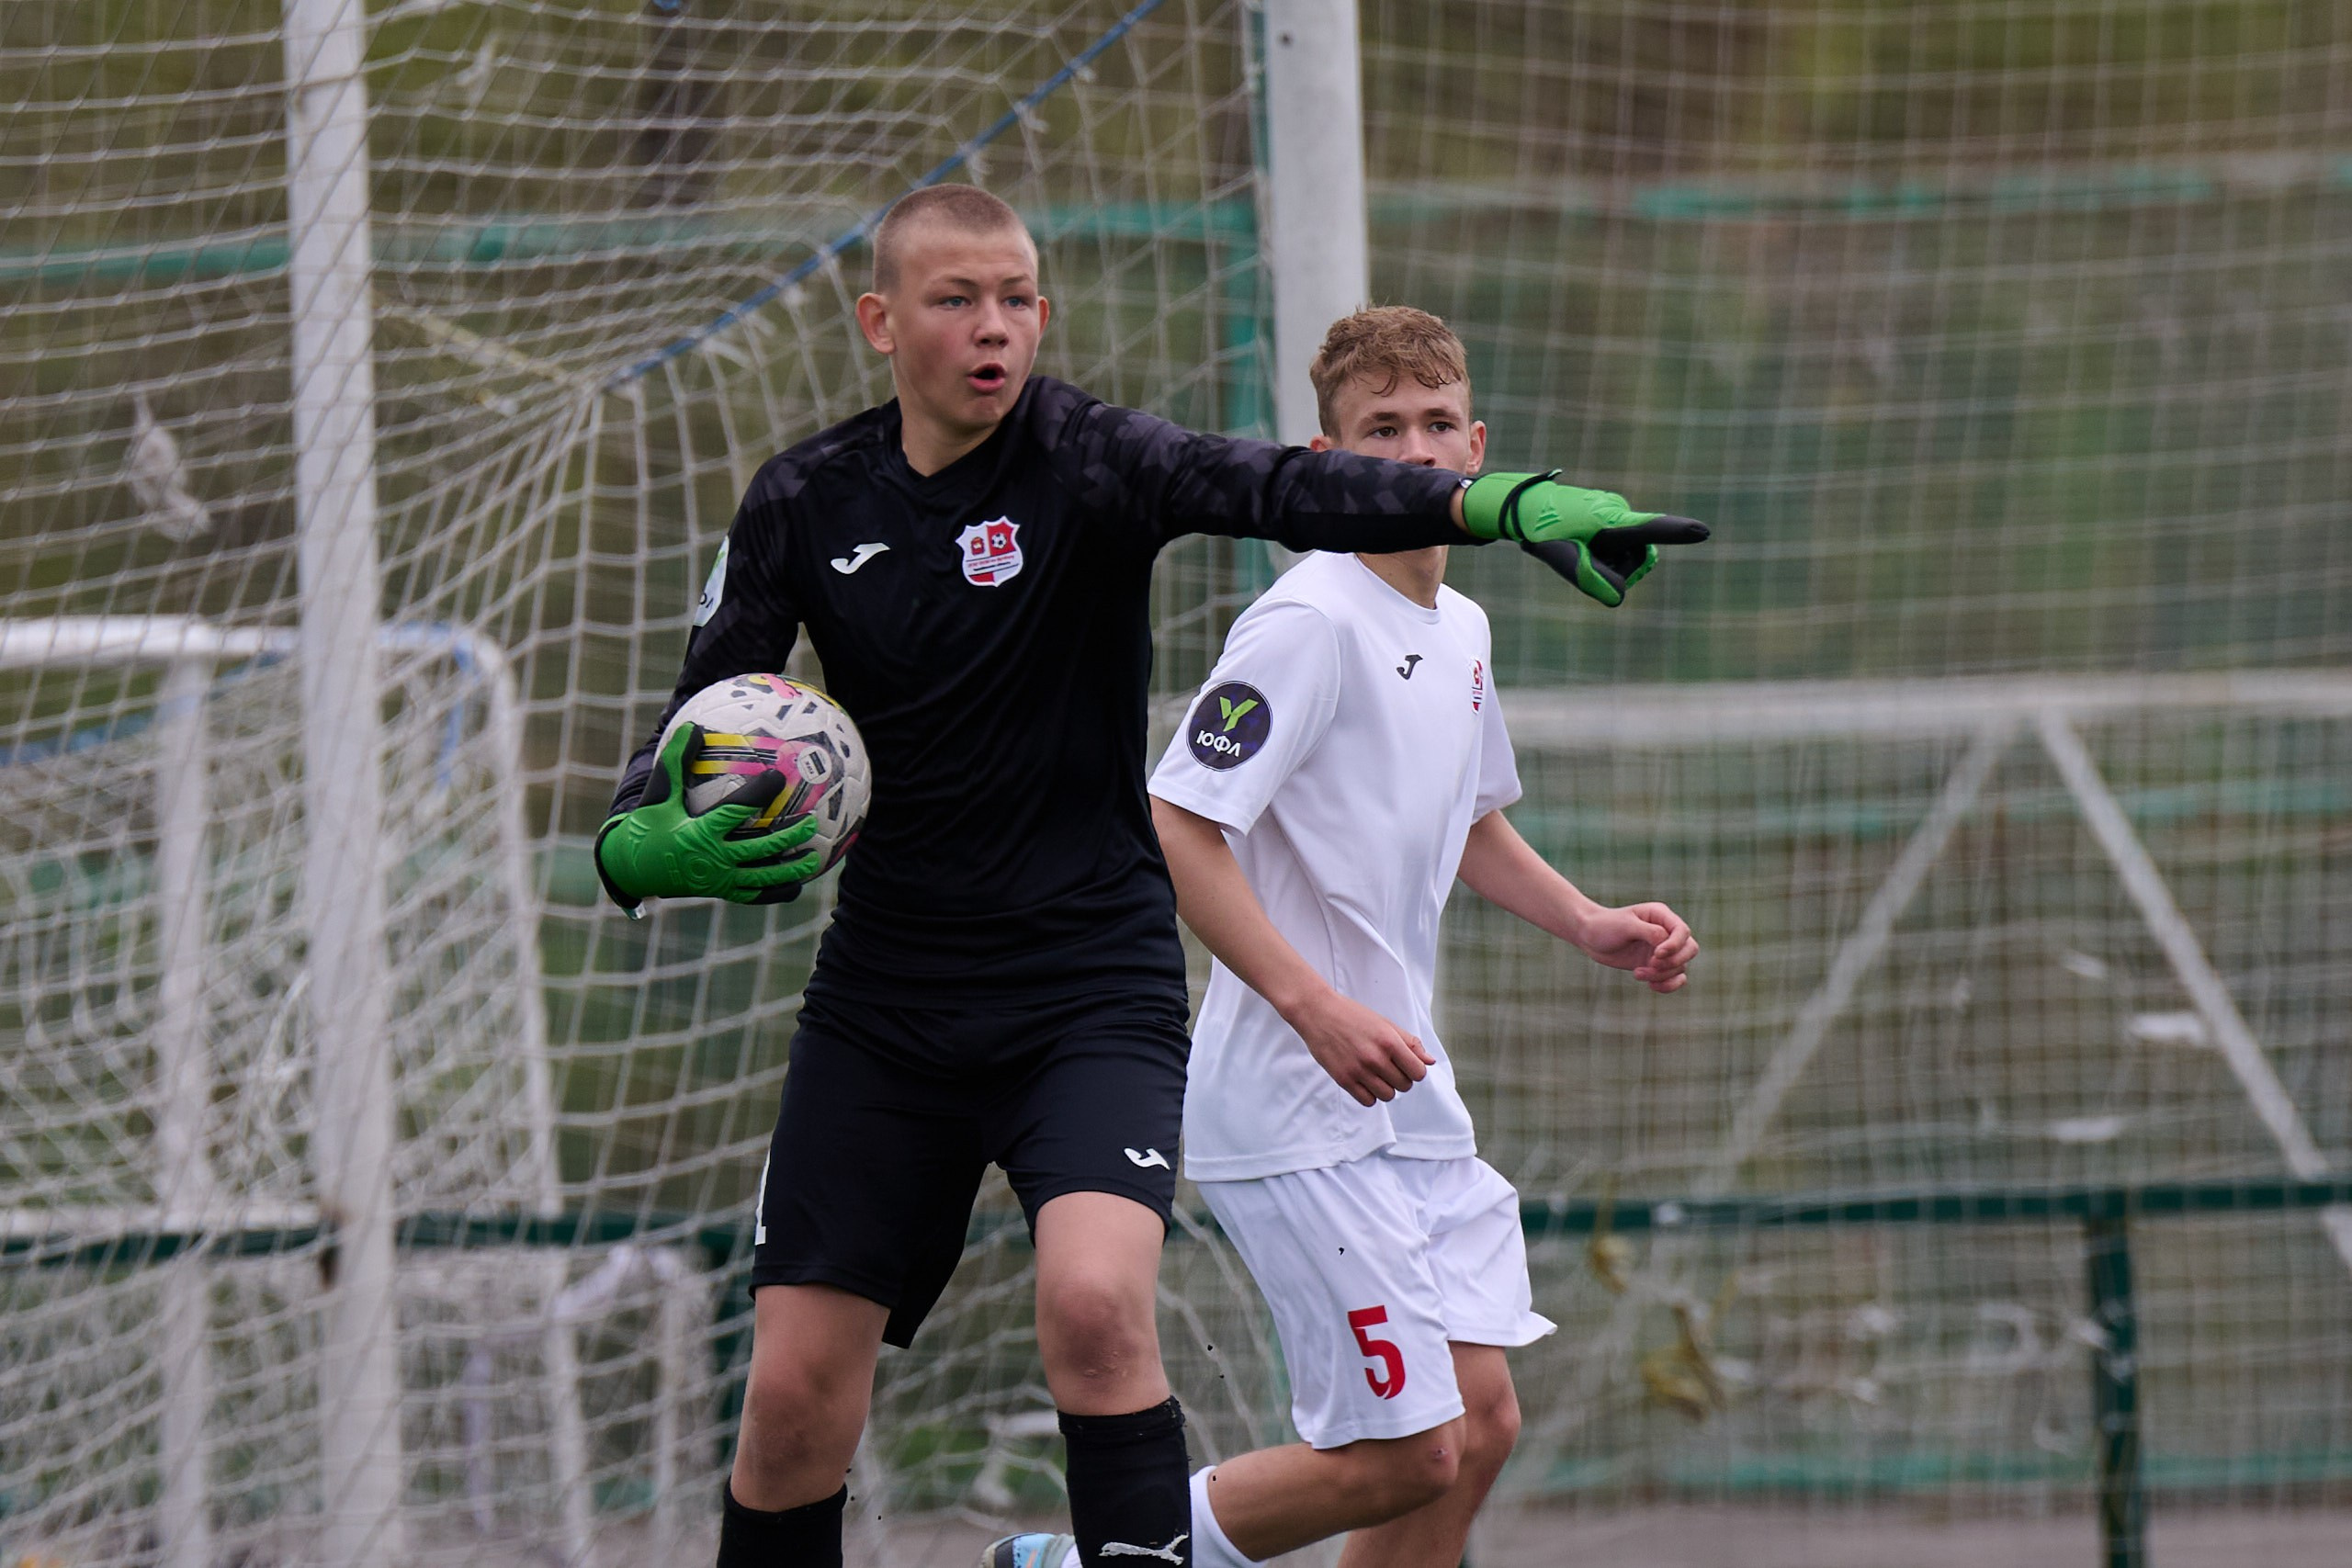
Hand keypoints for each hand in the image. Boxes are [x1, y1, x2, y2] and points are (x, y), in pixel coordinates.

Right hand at [595, 723, 824, 905]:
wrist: (630, 867)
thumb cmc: (647, 824)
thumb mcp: (659, 793)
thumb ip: (676, 761)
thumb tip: (693, 726)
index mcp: (698, 832)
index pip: (736, 810)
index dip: (759, 793)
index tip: (779, 776)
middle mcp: (711, 858)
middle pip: (758, 848)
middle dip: (787, 836)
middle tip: (811, 821)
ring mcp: (717, 880)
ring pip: (761, 877)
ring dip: (789, 870)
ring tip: (814, 861)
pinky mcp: (720, 893)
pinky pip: (753, 895)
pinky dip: (776, 892)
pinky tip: (797, 886)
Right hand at [1283, 987, 1434, 1106]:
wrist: (1318, 1012)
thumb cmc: (1353, 1015)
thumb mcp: (1385, 1024)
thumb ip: (1410, 1043)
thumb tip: (1430, 1062)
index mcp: (1389, 1041)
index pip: (1418, 1072)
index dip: (1415, 1070)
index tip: (1406, 1065)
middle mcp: (1375, 1058)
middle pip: (1405, 1085)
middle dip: (1401, 1078)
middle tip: (1389, 1067)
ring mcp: (1358, 1070)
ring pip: (1388, 1096)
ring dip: (1386, 1088)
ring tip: (1377, 1074)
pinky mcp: (1343, 1079)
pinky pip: (1368, 1101)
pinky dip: (1370, 1095)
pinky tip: (1365, 1081)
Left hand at [1460, 471, 1709, 606]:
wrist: (1523, 505)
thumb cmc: (1543, 532)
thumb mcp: (1564, 562)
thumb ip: (1593, 582)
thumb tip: (1618, 598)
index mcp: (1612, 521)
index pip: (1650, 528)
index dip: (1679, 532)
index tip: (1704, 531)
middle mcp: (1620, 512)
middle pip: (1636, 558)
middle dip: (1614, 566)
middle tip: (1578, 555)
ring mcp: (1617, 512)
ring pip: (1626, 554)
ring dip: (1606, 559)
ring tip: (1576, 546)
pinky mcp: (1612, 514)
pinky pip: (1616, 544)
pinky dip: (1601, 551)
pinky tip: (1578, 541)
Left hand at [1573, 901, 1698, 993]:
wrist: (1589, 936)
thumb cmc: (1605, 925)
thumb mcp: (1626, 926)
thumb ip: (1650, 933)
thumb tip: (1667, 943)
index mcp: (1661, 916)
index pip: (1683, 931)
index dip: (1675, 945)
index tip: (1656, 954)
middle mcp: (1666, 932)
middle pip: (1690, 949)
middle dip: (1673, 962)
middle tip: (1650, 964)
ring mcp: (1662, 950)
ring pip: (1680, 967)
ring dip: (1662, 975)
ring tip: (1637, 973)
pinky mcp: (1655, 965)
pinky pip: (1674, 978)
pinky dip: (1667, 985)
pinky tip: (1650, 985)